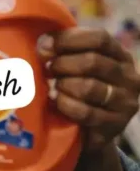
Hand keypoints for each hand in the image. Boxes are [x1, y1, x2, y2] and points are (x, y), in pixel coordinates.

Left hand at [39, 28, 139, 151]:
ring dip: (64, 85)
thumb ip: (65, 50)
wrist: (90, 131)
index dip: (68, 39)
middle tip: (47, 70)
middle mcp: (129, 77)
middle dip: (62, 64)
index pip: (99, 38)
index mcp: (120, 55)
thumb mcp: (78, 66)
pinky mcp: (115, 125)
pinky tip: (56, 102)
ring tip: (53, 87)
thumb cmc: (79, 90)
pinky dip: (66, 105)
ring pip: (89, 87)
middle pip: (93, 62)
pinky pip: (86, 112)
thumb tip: (43, 42)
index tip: (44, 45)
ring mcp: (125, 102)